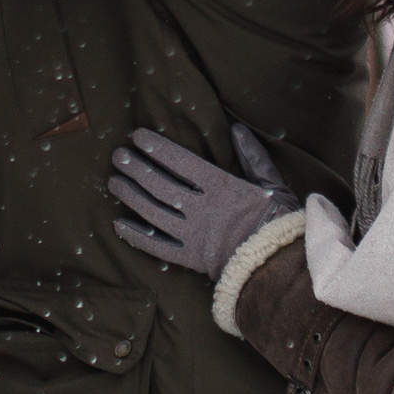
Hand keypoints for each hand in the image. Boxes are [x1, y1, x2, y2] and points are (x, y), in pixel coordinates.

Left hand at [109, 124, 296, 278]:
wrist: (279, 264)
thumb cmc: (278, 220)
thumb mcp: (271, 183)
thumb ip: (253, 157)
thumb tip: (236, 130)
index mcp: (222, 188)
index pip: (182, 163)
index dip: (158, 148)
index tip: (138, 136)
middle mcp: (202, 210)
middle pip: (161, 186)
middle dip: (137, 169)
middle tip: (118, 156)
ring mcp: (194, 236)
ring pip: (154, 213)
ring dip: (131, 196)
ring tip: (114, 181)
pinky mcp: (190, 258)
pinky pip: (158, 247)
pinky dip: (137, 236)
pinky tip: (119, 224)